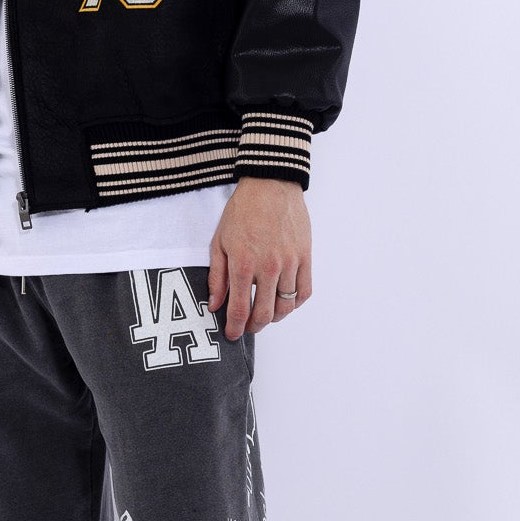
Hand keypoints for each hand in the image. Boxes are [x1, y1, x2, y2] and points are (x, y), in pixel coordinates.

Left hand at [208, 178, 311, 338]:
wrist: (271, 185)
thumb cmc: (242, 211)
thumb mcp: (219, 242)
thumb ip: (217, 277)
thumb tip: (214, 305)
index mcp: (243, 264)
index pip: (239, 309)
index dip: (234, 327)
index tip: (232, 334)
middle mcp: (269, 267)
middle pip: (264, 313)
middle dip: (254, 327)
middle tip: (247, 327)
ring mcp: (290, 263)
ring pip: (286, 306)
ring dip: (274, 318)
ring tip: (265, 316)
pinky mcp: (305, 257)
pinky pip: (304, 291)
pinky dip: (295, 303)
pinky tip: (284, 303)